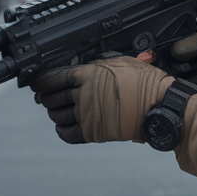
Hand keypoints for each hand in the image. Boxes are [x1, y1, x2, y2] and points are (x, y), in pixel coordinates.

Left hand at [30, 56, 173, 143]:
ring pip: (56, 115)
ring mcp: (88, 115)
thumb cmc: (144, 82)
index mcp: (89, 75)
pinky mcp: (93, 133)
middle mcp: (84, 95)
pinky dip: (61, 129)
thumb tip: (75, 68)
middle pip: (50, 97)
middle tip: (46, 95)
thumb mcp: (118, 62)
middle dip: (45, 96)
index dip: (39, 81)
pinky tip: (64, 124)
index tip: (35, 82)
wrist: (160, 106)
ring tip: (59, 108)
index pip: (52, 78)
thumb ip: (94, 65)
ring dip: (54, 112)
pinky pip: (66, 133)